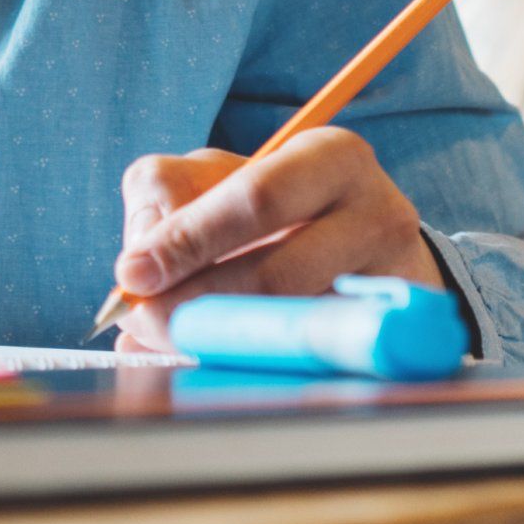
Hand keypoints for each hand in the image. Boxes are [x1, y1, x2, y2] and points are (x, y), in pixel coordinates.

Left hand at [110, 128, 449, 351]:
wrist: (363, 251)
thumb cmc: (274, 209)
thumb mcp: (217, 178)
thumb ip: (163, 196)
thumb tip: (137, 266)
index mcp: (332, 157)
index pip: (255, 199)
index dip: (188, 240)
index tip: (131, 273)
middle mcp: (376, 215)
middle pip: (275, 274)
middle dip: (193, 303)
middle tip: (142, 320)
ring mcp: (392, 283)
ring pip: (289, 328)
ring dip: (217, 342)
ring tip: (171, 339)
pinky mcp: (389, 338)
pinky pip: (307, 364)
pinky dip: (250, 366)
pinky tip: (217, 357)